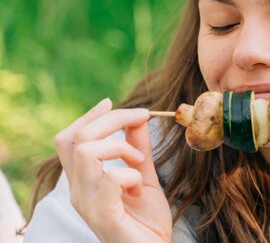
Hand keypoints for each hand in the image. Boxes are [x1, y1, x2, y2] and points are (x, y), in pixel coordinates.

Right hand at [55, 98, 171, 242]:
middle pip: (77, 137)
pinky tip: (138, 186)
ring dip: (120, 147)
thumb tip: (137, 118)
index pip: (69, 139)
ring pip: (87, 152)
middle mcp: (78, 191)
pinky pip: (110, 178)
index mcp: (84, 180)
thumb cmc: (146, 221)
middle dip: (111, 119)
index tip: (111, 102)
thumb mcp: (144, 176)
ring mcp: (87, 204)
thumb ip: (138, 149)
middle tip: (140, 119)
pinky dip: (129, 173)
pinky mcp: (103, 216)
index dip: (88, 116)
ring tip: (139, 162)